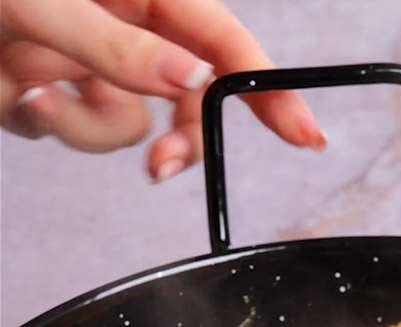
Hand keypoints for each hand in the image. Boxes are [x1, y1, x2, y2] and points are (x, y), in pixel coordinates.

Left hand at [0, 0, 324, 180]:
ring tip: (35, 93)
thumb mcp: (43, 2)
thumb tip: (187, 78)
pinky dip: (48, 122)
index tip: (305, 131)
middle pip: (190, 99)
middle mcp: (123, 29)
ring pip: (130, 129)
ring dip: (87, 127)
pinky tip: (19, 91)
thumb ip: (118, 43)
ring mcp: (90, 66)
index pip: (224, 41)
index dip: (268, 87)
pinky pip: (77, 132)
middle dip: (178, 136)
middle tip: (164, 169)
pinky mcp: (55, 96)